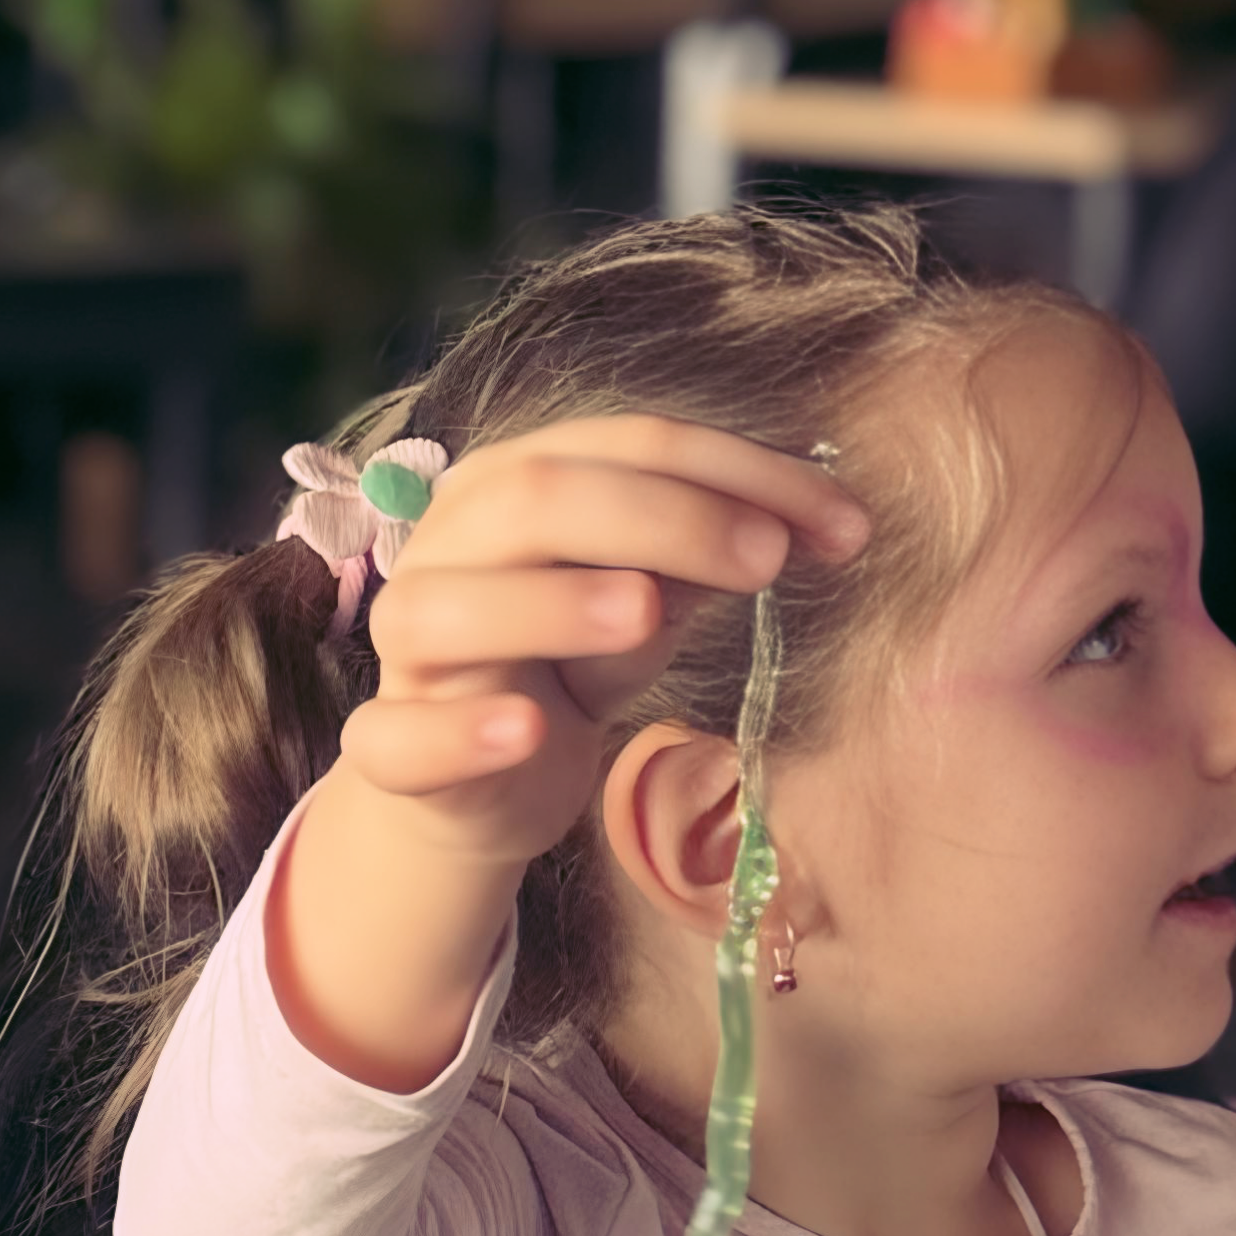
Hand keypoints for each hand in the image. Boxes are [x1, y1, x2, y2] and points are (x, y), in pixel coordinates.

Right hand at [341, 415, 869, 868]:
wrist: (480, 788)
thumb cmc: (566, 670)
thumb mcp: (647, 601)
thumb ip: (699, 555)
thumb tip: (798, 519)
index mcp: (511, 488)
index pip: (626, 447)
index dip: (739, 473)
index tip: (842, 526)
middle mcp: (447, 548)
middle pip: (538, 499)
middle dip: (662, 517)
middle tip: (767, 558)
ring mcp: (409, 650)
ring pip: (452, 607)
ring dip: (552, 603)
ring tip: (644, 613)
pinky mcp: (393, 749)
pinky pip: (403, 738)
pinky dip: (464, 732)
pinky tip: (529, 731)